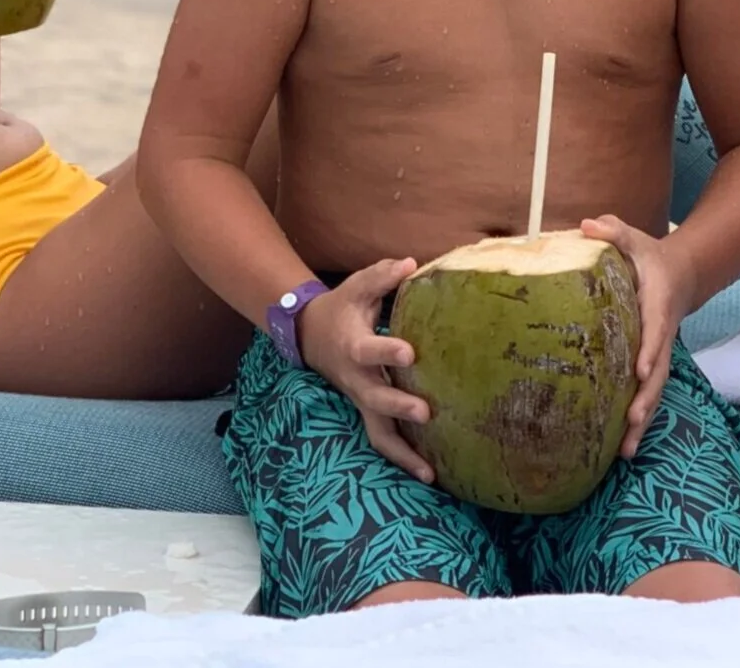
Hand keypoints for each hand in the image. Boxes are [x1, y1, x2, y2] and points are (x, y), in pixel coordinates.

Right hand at [297, 258, 435, 482]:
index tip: (410, 353)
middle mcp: (356, 379)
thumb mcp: (356, 287)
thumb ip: (382, 276)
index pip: (369, 350)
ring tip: (430, 474)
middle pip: (374, 399)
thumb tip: (410, 263)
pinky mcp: (368, 412)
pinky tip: (429, 475)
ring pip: (377, 432)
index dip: (387, 352)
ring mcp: (361, 400)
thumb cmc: (342, 308)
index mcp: (353, 346)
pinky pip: (383, 439)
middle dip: (398, 407)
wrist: (309, 336)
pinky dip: (402, 459)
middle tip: (425, 412)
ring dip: (402, 454)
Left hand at [578, 216, 695, 458]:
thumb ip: (613, 231)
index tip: (641, 371)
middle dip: (646, 399)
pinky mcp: (649, 367)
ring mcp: (658, 355)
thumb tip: (587, 225)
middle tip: (632, 423)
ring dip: (642, 422)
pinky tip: (624, 448)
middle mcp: (661, 337)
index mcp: (658, 306)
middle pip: (658, 374)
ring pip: (654, 392)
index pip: (656, 331)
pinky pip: (646, 396)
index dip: (650, 351)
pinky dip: (638, 421)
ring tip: (627, 452)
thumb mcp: (633, 238)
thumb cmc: (649, 257)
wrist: (679, 274)